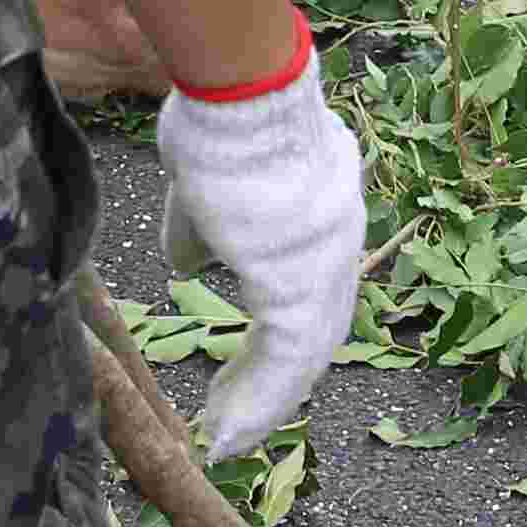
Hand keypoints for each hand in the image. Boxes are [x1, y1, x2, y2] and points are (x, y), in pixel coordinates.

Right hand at [156, 38, 367, 459]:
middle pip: (315, 330)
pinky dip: (259, 400)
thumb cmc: (221, 122)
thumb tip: (187, 262)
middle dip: (273, 378)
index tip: (247, 366)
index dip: (279, 334)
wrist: (241, 92)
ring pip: (304, 353)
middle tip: (235, 413)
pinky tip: (228, 429)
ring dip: (263, 400)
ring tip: (226, 435)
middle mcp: (339, 245)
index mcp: (321, 219)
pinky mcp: (301, 284)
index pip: (309, 291)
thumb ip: (202, 230)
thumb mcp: (205, 186)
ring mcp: (328, 264)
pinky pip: (286, 359)